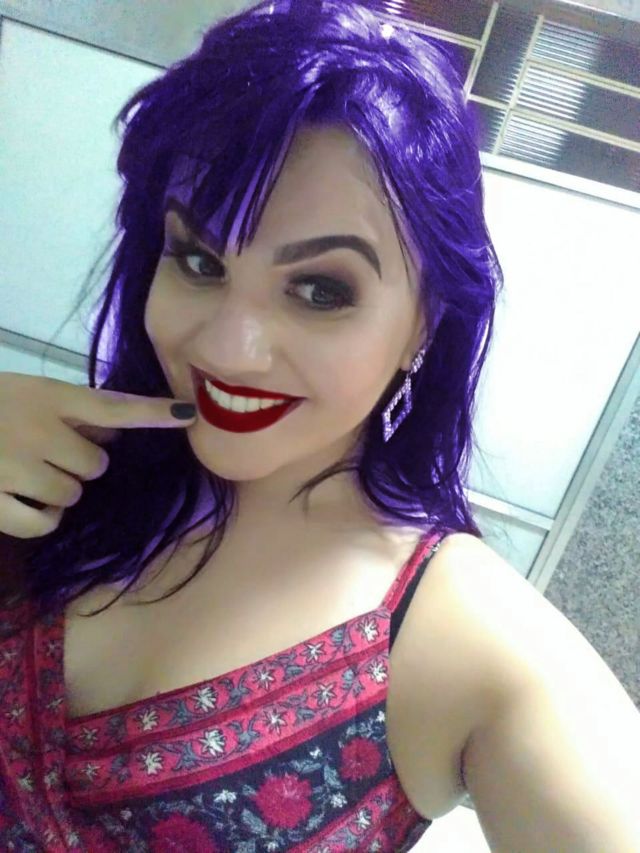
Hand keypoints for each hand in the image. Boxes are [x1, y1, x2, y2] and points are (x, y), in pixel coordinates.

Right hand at [0, 372, 196, 538]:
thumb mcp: (28, 392)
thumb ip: (72, 409)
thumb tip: (118, 433)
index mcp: (46, 397)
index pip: (111, 406)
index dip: (152, 412)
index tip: (187, 414)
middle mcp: (36, 430)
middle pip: (95, 465)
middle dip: (78, 462)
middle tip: (45, 451)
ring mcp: (13, 467)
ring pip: (71, 495)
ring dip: (57, 490)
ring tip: (25, 472)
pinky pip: (44, 523)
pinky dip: (42, 518)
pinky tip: (24, 501)